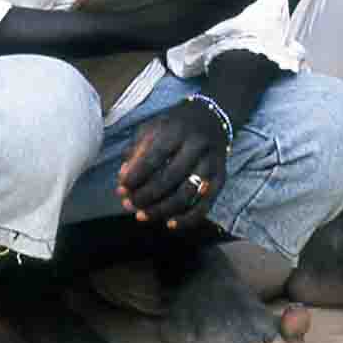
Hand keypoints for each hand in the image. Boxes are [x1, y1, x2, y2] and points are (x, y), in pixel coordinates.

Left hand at [117, 100, 228, 230]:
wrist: (211, 118)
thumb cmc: (173, 127)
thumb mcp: (152, 128)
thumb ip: (136, 152)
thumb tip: (123, 180)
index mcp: (178, 130)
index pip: (155, 155)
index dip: (137, 175)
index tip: (121, 187)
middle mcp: (198, 144)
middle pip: (172, 176)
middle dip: (146, 195)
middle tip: (129, 204)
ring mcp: (212, 162)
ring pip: (188, 193)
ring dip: (162, 210)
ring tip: (142, 215)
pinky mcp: (221, 177)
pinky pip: (206, 204)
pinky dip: (188, 218)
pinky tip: (170, 224)